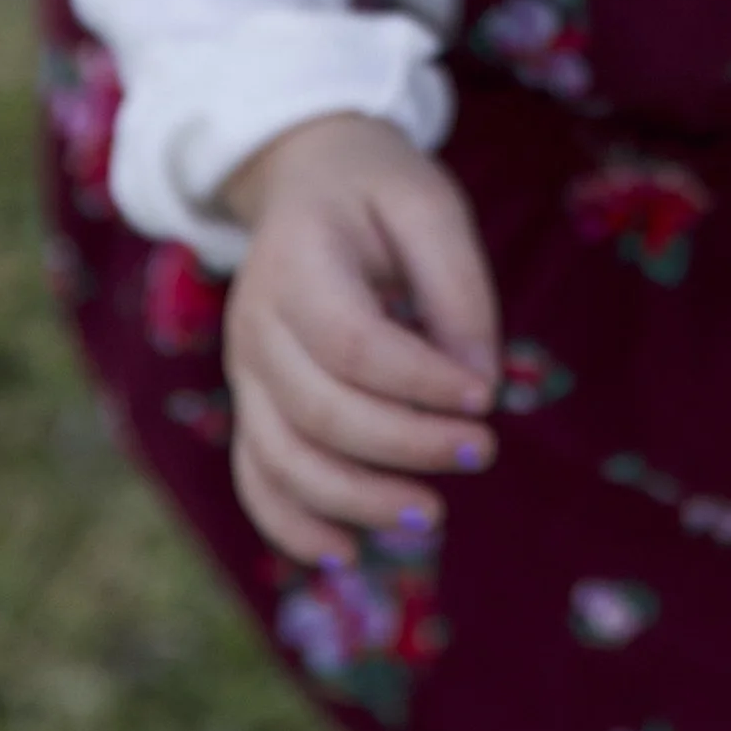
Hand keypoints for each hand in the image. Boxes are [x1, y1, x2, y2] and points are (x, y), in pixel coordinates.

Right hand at [216, 113, 498, 563]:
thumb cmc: (376, 191)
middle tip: (481, 452)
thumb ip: (458, 288)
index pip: (352, 342)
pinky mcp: (250, 403)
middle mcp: (256, 322)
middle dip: (405, 445)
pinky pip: (256, 478)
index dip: (420, 382)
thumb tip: (478, 384)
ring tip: (431, 516)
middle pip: (318, 409)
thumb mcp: (429, 205)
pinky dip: (293, 525)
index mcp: (297, 259)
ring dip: (356, 500)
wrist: (302, 177)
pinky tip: (348, 552)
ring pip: (283, 457)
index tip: (486, 397)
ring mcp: (244, 370)